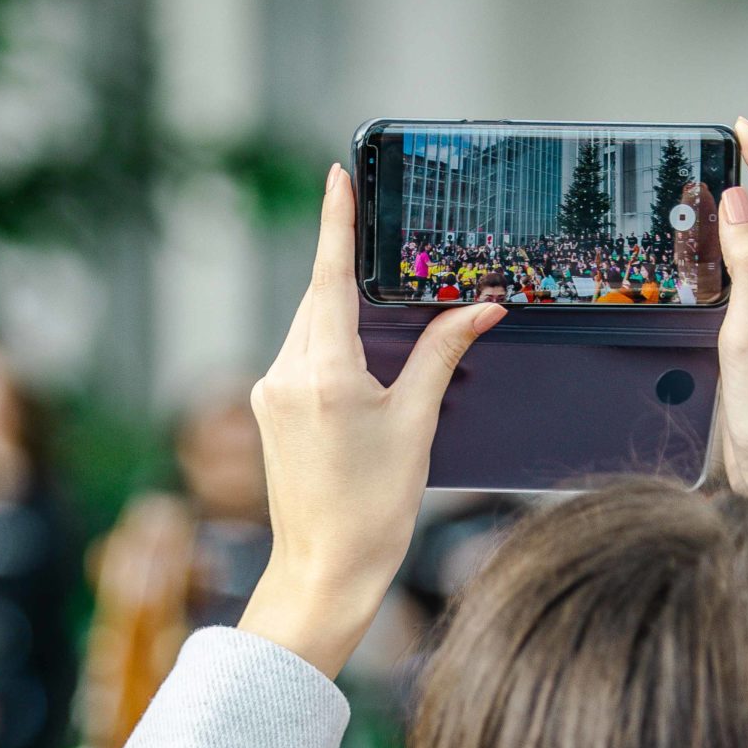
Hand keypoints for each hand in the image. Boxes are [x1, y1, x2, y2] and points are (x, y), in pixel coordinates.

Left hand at [240, 163, 503, 675]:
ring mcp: (269, 393)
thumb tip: (481, 308)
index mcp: (324, 374)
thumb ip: (442, 355)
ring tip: (382, 325)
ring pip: (308, 328)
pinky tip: (358, 367)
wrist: (324, 570)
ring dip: (341, 318)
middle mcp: (285, 376)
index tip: (335, 177)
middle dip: (351, 278)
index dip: (334, 223)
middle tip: (383, 246)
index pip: (328, 278)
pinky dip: (328, 347)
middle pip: (320, 301)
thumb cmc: (374, 509)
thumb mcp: (416, 424)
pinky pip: (299, 356)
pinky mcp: (266, 410)